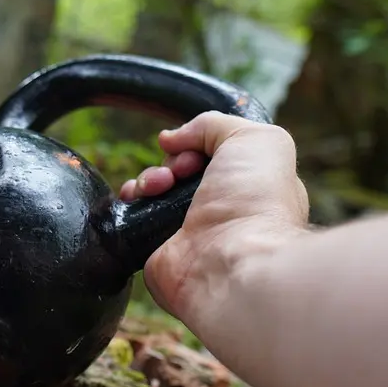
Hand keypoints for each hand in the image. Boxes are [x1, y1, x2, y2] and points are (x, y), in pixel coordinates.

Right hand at [120, 112, 309, 328]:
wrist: (229, 262)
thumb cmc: (255, 204)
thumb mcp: (255, 139)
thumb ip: (215, 124)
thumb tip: (172, 139)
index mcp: (248, 187)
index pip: (215, 156)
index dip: (200, 144)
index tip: (198, 153)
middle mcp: (218, 209)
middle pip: (180, 169)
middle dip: (173, 161)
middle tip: (181, 172)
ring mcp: (186, 230)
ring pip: (155, 189)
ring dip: (150, 177)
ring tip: (159, 186)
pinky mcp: (157, 248)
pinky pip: (134, 215)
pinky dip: (132, 200)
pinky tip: (139, 197)